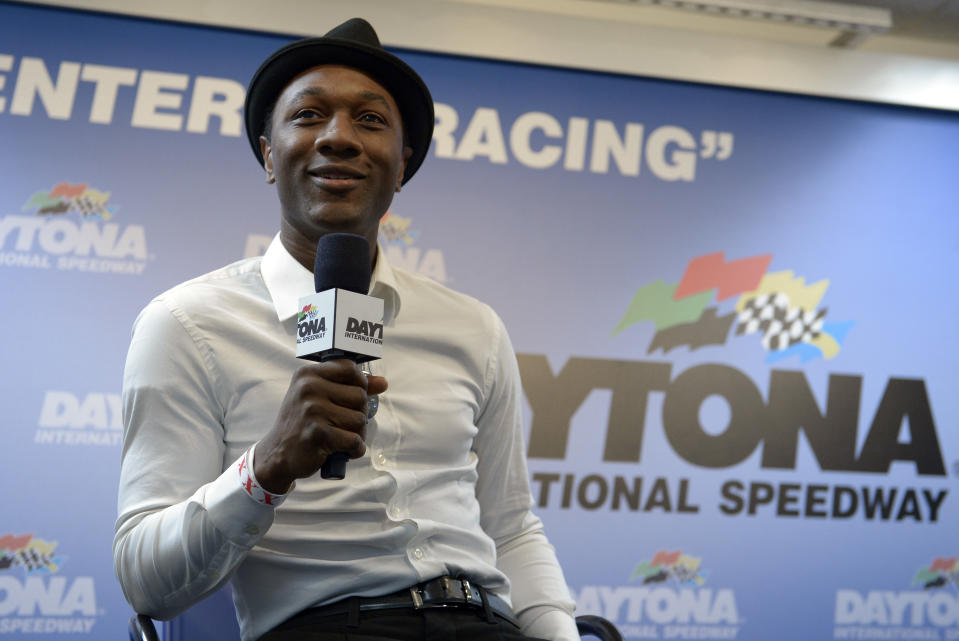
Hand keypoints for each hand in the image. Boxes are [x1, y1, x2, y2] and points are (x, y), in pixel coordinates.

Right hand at [253, 359, 387, 492]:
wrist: (277, 453)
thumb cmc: (303, 422)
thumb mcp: (320, 397)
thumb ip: (352, 387)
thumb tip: (383, 383)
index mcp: (308, 374)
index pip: (350, 369)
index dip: (359, 384)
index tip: (350, 399)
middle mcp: (309, 388)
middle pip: (360, 396)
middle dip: (358, 413)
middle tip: (341, 424)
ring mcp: (312, 410)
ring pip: (360, 419)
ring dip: (356, 433)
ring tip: (340, 437)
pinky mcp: (317, 433)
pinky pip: (354, 440)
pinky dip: (354, 450)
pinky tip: (341, 450)